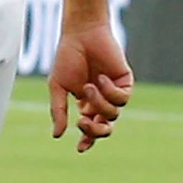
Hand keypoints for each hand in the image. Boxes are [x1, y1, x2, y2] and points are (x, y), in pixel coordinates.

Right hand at [47, 14, 132, 151]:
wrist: (81, 34)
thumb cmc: (67, 57)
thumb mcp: (58, 86)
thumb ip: (58, 110)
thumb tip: (57, 136)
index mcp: (86, 103)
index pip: (90, 128)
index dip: (88, 139)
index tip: (80, 148)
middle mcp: (102, 100)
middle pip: (105, 127)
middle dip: (95, 131)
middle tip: (83, 123)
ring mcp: (114, 91)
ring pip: (113, 114)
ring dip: (99, 104)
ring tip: (88, 86)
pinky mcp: (125, 81)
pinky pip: (122, 98)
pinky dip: (111, 92)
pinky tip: (102, 79)